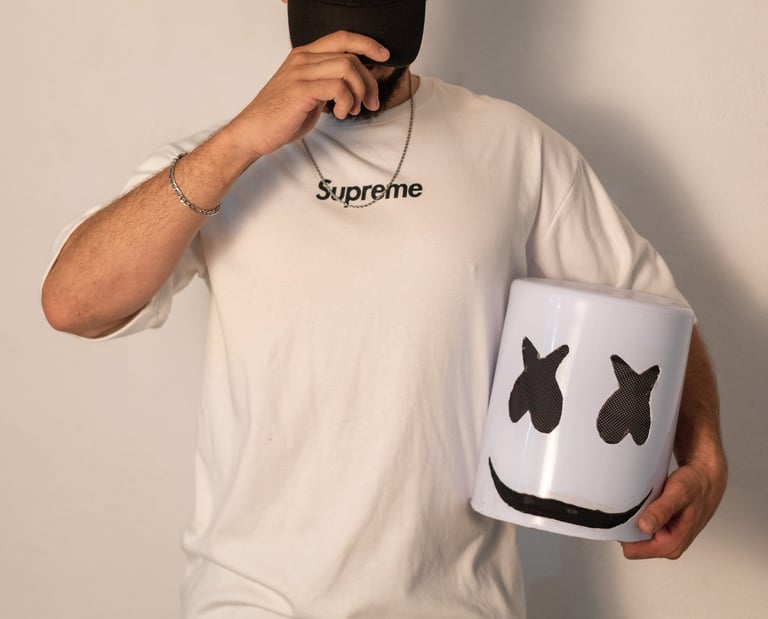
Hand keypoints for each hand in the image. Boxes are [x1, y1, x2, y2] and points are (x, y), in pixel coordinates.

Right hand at [223, 31, 389, 161]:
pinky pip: (338, 87)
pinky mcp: (301, 89)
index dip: (367, 43)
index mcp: (304, 55)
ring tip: (352, 110)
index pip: (342, 38)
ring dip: (359, 93)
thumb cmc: (280, 116)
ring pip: (347, 69)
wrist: (254, 131)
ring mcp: (301, 72)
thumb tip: (354, 85)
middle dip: (369, 81)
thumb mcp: (309, 93)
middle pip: (351, 56)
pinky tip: (340, 113)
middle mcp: (303, 58)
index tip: (383, 56)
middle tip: (371, 103)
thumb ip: (328, 83)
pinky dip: (347, 102)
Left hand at [620, 453, 726, 559]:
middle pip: (631, 542)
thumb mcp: (678, 494)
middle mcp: (669, 545)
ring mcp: (665, 538)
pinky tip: (648, 503)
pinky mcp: (662, 529)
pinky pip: (641, 525)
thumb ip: (661, 510)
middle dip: (630, 525)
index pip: (633, 550)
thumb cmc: (696, 485)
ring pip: (635, 533)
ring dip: (636, 518)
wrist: (706, 478)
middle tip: (638, 505)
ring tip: (646, 502)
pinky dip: (641, 513)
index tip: (624, 516)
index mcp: (672, 544)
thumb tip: (644, 526)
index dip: (624, 534)